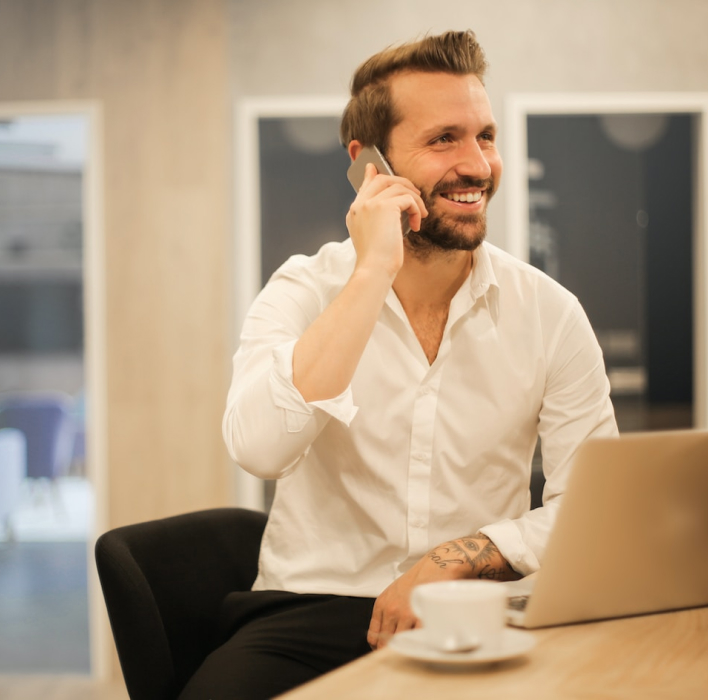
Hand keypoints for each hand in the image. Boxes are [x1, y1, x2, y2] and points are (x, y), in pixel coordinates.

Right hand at [346, 163, 427, 279]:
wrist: (374, 269)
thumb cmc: (377, 260)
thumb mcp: (375, 237)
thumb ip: (379, 219)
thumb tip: (394, 208)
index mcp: (354, 212)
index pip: (365, 185)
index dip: (372, 175)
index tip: (374, 168)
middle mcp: (359, 205)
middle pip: (382, 179)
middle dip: (402, 183)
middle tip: (415, 195)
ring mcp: (370, 204)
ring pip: (398, 186)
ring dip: (414, 199)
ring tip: (419, 215)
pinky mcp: (384, 206)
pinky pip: (407, 198)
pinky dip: (416, 209)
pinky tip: (416, 224)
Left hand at [367, 534, 519, 649]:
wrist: (438, 565)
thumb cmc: (419, 578)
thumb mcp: (395, 592)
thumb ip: (388, 612)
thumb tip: (385, 636)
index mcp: (382, 604)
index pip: (374, 636)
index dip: (380, 647)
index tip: (388, 650)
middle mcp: (391, 610)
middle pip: (386, 643)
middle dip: (393, 650)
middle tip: (403, 652)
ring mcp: (406, 614)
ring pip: (402, 643)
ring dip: (408, 647)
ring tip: (415, 647)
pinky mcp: (421, 616)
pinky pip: (417, 639)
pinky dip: (420, 644)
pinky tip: (424, 643)